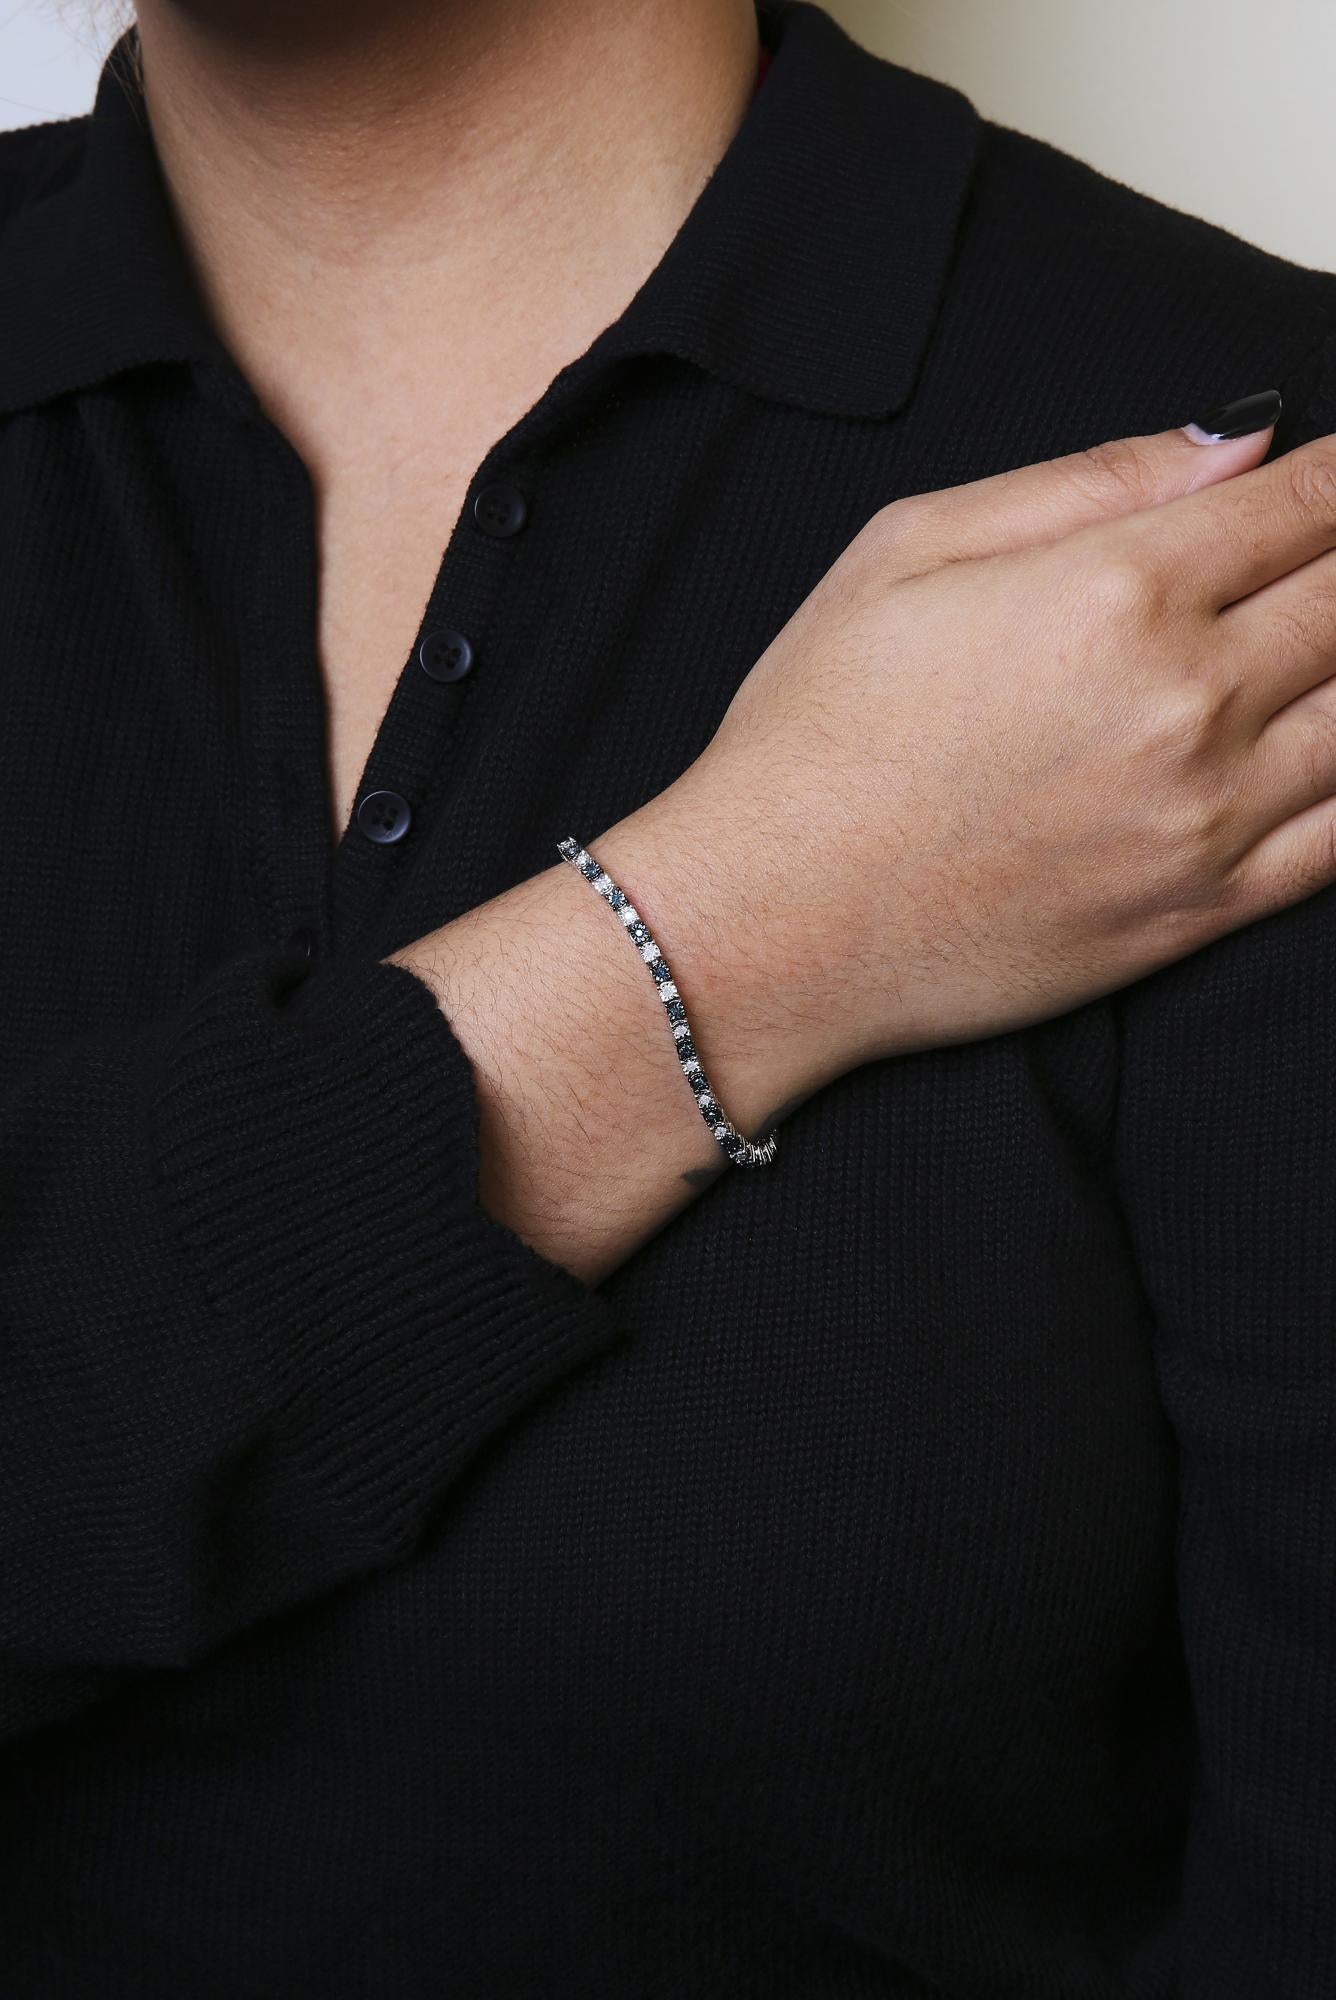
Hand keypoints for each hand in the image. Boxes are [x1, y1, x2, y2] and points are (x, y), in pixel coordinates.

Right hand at [636, 405, 1335, 1083]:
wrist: (772, 922)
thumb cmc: (817, 734)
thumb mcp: (907, 550)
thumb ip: (1086, 480)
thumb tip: (1235, 441)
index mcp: (1114, 589)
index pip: (1305, 499)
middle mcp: (1184, 699)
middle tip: (1334, 557)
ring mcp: (1205, 816)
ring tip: (1330, 642)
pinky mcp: (1202, 911)